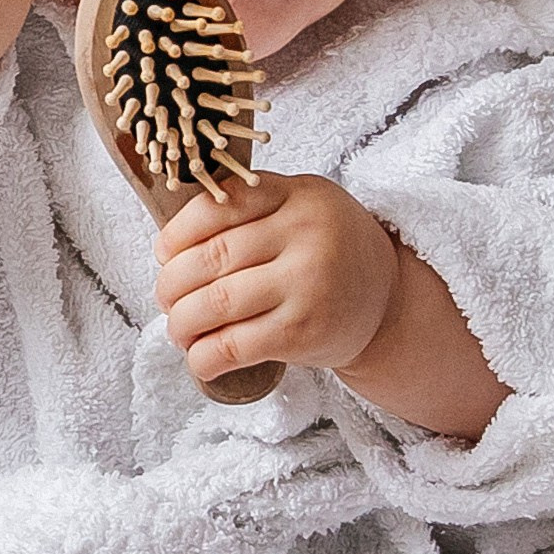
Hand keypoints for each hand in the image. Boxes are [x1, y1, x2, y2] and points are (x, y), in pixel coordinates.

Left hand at [155, 172, 398, 388]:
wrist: (388, 302)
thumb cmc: (329, 253)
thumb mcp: (303, 206)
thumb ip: (251, 208)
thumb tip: (171, 244)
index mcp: (299, 195)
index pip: (221, 204)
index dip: (178, 232)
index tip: (164, 253)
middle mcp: (305, 235)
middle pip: (210, 258)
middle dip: (172, 284)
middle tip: (166, 298)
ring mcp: (307, 285)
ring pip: (216, 302)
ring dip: (182, 323)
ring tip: (180, 329)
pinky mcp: (304, 332)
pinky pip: (235, 345)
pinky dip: (204, 357)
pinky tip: (199, 358)